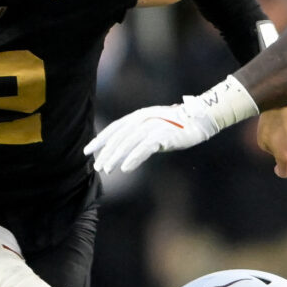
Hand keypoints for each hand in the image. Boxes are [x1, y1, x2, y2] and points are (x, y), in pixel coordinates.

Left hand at [85, 96, 219, 174]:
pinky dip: (134, 158)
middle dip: (106, 153)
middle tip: (97, 167)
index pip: (114, 128)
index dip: (100, 140)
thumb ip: (138, 135)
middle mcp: (142, 118)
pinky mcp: (163, 135)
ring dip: (116, 157)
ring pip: (128, 143)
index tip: (88, 152)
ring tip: (107, 169)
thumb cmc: (175, 127)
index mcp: (137, 116)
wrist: (198, 120)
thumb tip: (121, 151)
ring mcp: (152, 126)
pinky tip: (125, 168)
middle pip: (119, 137)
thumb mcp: (153, 129)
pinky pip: (144, 148)